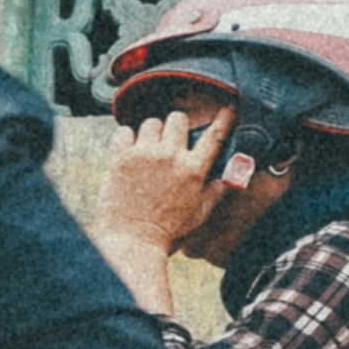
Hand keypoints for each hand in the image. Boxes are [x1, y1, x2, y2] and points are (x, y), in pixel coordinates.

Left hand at [89, 107, 235, 266]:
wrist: (133, 240)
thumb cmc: (168, 231)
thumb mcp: (199, 215)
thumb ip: (214, 194)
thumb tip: (225, 181)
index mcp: (193, 170)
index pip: (214, 136)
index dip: (224, 118)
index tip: (228, 108)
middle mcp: (171, 156)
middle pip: (178, 118)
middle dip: (176, 126)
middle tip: (170, 139)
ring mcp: (144, 155)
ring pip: (151, 122)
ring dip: (151, 133)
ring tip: (148, 150)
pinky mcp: (121, 158)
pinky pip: (124, 131)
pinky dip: (127, 138)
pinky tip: (129, 152)